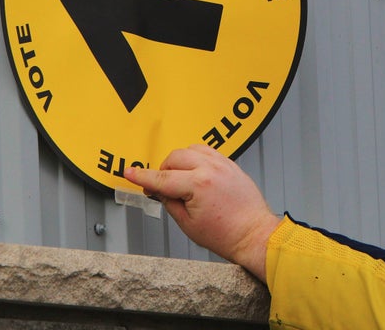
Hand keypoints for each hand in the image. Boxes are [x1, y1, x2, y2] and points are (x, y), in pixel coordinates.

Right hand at [124, 144, 280, 281]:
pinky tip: (194, 171)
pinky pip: (207, 151)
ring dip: (180, 161)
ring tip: (179, 180)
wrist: (254, 234)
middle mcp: (211, 169)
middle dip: (163, 170)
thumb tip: (159, 191)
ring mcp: (223, 164)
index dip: (142, 175)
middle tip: (160, 187)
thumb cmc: (227, 234)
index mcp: (198, 185)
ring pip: (191, 149)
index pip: (162, 178)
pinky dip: (196, 157)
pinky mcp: (231, 164)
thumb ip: (170, 203)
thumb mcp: (188, 224)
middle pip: (175, 157)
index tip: (130, 172)